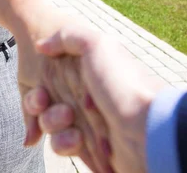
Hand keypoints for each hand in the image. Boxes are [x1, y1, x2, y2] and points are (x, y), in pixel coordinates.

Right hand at [28, 27, 167, 172]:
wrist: (149, 128)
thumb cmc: (123, 82)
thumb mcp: (97, 44)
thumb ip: (68, 37)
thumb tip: (42, 45)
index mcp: (88, 71)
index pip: (52, 74)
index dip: (39, 81)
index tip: (38, 84)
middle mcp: (87, 95)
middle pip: (48, 99)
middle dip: (37, 102)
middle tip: (43, 100)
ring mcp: (88, 123)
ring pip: (52, 123)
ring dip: (51, 121)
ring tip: (66, 118)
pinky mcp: (90, 149)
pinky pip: (63, 146)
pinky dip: (62, 143)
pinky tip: (74, 139)